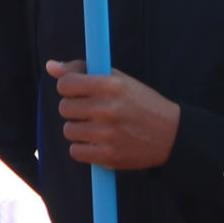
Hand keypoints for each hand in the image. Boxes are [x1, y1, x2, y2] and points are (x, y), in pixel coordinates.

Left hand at [48, 63, 179, 170]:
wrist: (173, 136)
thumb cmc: (143, 104)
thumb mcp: (120, 81)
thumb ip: (85, 71)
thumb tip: (51, 66)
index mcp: (111, 86)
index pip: (65, 84)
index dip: (71, 88)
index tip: (81, 92)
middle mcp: (107, 109)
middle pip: (65, 108)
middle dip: (77, 110)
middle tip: (95, 112)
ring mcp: (107, 134)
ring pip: (69, 130)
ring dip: (80, 130)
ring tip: (100, 129)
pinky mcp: (107, 156)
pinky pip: (75, 151)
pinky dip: (85, 149)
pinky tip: (100, 143)